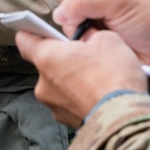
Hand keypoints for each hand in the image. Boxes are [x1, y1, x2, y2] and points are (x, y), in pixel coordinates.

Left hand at [16, 29, 147, 127]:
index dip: (32, 32)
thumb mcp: (108, 39)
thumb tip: (90, 39)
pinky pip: (70, 102)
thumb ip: (91, 35)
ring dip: (73, 80)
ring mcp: (54, 105)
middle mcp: (44, 84)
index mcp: (47, 58)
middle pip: (47, 64)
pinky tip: (100, 93)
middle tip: (86, 55)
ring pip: (59, 85)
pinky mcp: (67, 121)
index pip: (25, 40)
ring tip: (98, 77)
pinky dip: (81, 97)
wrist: (124, 119)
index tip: (38, 29)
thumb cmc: (113, 79)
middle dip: (64, 59)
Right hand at [53, 0, 149, 67]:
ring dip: (77, 25)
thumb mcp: (120, 1)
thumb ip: (84, 1)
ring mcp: (93, 13)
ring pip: (65, 13)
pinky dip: (80, 38)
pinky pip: (72, 33)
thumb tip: (59, 14)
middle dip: (75, 5)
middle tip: (92, 17)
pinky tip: (95, 42)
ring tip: (98, 34)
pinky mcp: (92, 34)